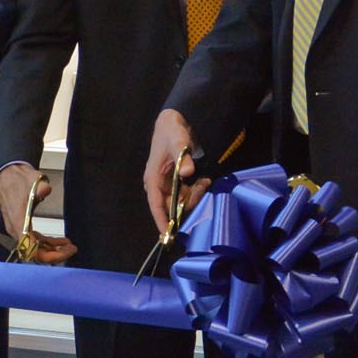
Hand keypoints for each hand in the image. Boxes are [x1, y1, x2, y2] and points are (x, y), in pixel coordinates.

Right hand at [0, 163, 76, 264]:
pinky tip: (62, 241)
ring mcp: (20, 229)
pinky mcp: (24, 227)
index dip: (46, 255)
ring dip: (54, 250)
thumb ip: (39, 186)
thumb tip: (45, 190)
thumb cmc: (17, 179)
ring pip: (36, 248)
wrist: (7, 175)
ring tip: (69, 246)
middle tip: (71, 249)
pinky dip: (50, 243)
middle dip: (54, 254)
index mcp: (17, 221)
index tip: (62, 252)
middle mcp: (17, 229)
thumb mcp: (30, 179)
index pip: (29, 248)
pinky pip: (37, 241)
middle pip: (34, 252)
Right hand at [143, 109, 209, 233]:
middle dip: (188, 203)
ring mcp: (169, 185)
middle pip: (172, 206)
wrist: (176, 122)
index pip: (155, 204)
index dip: (161, 221)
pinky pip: (188, 194)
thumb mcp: (178, 142)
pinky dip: (197, 190)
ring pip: (182, 201)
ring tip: (204, 181)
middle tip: (202, 188)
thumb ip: (183, 157)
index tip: (167, 236)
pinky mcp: (178, 182)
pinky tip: (203, 180)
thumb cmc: (172, 132)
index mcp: (153, 178)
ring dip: (195, 195)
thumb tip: (187, 173)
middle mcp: (159, 185)